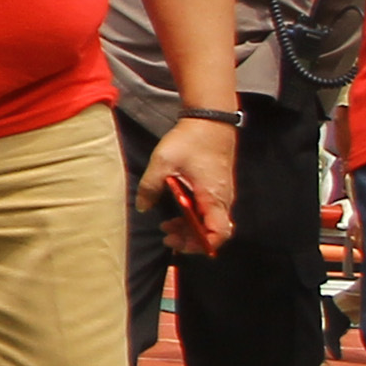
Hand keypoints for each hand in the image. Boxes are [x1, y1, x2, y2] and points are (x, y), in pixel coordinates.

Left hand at [135, 114, 238, 255]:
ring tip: (167, 227)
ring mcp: (222, 194)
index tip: (180, 243)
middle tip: (167, 237)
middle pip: (213, 232)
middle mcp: (222, 199)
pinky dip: (194, 218)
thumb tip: (142, 207)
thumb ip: (150, 186)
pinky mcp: (217, 188)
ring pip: (210, 222)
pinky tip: (177, 213)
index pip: (219, 233)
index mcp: (213, 196)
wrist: (210, 120)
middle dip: (190, 240)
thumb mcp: (163, 161)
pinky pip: (209, 212)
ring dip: (191, 229)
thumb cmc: (190, 140)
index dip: (202, 244)